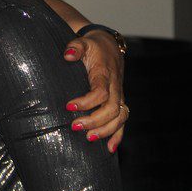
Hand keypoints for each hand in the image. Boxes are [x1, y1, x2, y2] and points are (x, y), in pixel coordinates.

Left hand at [63, 31, 127, 152]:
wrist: (109, 46)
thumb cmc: (93, 46)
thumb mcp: (83, 42)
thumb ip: (75, 47)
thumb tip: (68, 55)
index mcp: (105, 73)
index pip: (101, 92)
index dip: (87, 102)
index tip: (69, 106)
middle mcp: (115, 86)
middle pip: (112, 109)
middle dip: (94, 121)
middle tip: (75, 126)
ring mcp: (119, 95)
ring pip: (120, 117)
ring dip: (105, 131)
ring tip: (88, 138)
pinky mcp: (119, 101)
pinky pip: (123, 121)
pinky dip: (118, 135)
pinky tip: (109, 148)